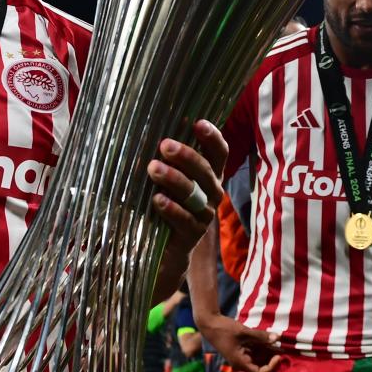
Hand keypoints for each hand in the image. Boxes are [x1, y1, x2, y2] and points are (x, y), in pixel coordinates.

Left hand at [147, 120, 228, 254]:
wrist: (166, 248)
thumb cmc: (166, 200)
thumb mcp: (168, 177)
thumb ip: (168, 158)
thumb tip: (152, 126)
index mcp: (210, 174)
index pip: (219, 153)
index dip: (212, 138)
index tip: (198, 123)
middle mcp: (213, 192)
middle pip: (205, 170)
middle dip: (186, 156)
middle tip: (165, 145)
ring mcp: (205, 213)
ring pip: (194, 193)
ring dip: (174, 179)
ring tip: (153, 169)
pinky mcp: (194, 233)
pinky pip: (185, 219)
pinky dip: (171, 209)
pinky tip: (157, 200)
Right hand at [198, 314, 281, 371]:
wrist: (209, 324)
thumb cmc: (224, 329)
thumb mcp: (244, 331)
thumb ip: (261, 336)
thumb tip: (278, 338)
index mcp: (240, 362)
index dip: (271, 367)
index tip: (278, 356)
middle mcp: (241, 363)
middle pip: (260, 368)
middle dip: (272, 360)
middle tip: (282, 350)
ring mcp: (241, 357)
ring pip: (258, 360)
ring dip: (268, 353)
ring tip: (278, 344)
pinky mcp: (241, 351)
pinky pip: (254, 353)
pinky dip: (262, 348)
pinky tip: (269, 340)